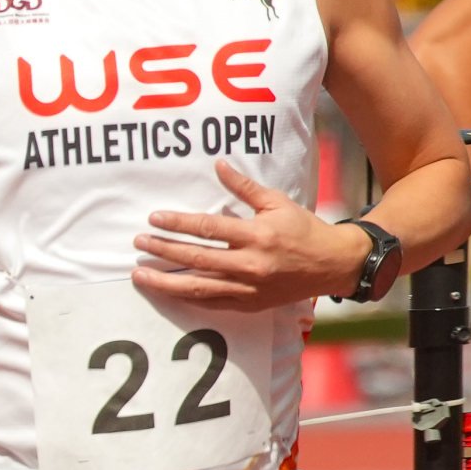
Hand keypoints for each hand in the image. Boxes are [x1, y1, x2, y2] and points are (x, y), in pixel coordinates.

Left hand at [132, 163, 367, 311]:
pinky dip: (188, 299)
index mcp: (257, 235)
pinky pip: (213, 304)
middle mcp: (251, 264)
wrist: (332, 264)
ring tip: (139, 276)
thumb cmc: (303, 229)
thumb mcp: (276, 202)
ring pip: (199, 288)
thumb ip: (243, 187)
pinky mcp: (250, 305)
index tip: (154, 219)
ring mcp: (249, 288)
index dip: (178, 224)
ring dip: (166, 282)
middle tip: (138, 244)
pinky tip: (168, 291)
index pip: (208, 229)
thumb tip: (218, 165)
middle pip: (197, 259)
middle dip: (164, 251)